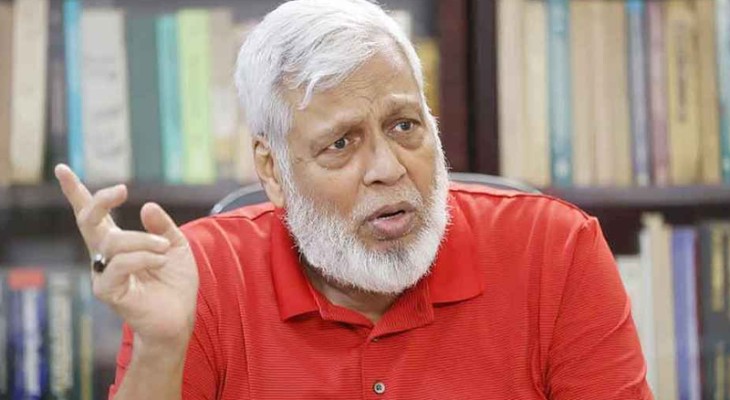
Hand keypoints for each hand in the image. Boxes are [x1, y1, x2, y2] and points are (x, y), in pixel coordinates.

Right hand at [55, 164, 198, 348]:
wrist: (180, 316)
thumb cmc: (175, 282)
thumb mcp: (175, 245)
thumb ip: (162, 225)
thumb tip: (146, 206)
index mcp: (118, 241)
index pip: (92, 214)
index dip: (75, 192)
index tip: (62, 168)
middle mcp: (105, 255)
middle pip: (88, 221)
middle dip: (99, 201)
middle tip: (121, 189)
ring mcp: (103, 273)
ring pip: (113, 242)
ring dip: (145, 240)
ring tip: (165, 248)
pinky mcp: (107, 291)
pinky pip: (119, 264)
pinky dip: (143, 257)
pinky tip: (159, 262)